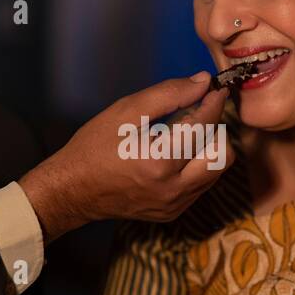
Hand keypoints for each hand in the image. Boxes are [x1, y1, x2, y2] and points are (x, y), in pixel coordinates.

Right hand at [19, 72, 233, 240]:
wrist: (72, 190)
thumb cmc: (94, 147)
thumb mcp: (125, 111)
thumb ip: (168, 94)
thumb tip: (202, 81)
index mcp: (160, 162)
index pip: (204, 127)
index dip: (214, 103)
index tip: (216, 87)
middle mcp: (173, 189)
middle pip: (222, 154)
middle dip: (216, 129)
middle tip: (197, 114)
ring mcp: (175, 205)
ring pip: (215, 171)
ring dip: (208, 147)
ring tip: (183, 133)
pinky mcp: (172, 212)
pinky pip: (200, 185)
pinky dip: (196, 165)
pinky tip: (174, 154)